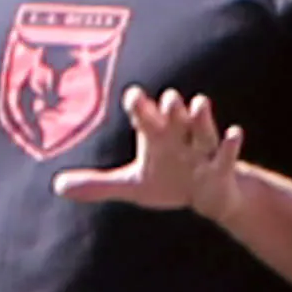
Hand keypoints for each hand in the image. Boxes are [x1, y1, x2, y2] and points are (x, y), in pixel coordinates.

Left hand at [52, 88, 245, 221]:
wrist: (208, 196)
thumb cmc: (169, 181)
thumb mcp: (132, 186)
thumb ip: (97, 184)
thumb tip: (57, 186)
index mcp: (158, 138)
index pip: (147, 118)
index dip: (140, 107)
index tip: (132, 95)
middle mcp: (181, 137)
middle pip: (175, 119)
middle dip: (171, 109)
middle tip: (168, 97)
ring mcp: (203, 149)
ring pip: (202, 129)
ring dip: (201, 117)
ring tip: (198, 102)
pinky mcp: (222, 166)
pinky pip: (227, 153)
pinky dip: (230, 144)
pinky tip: (234, 133)